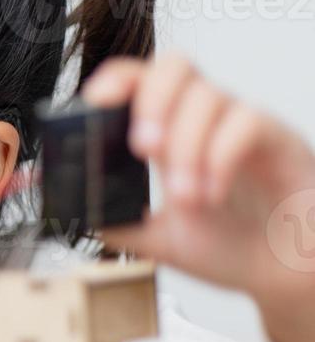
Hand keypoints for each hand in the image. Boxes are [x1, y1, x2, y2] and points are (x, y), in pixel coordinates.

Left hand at [82, 54, 314, 341]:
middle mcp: (207, 118)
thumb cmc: (227, 246)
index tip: (94, 104)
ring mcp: (244, 124)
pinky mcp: (280, 140)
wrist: (280, 276)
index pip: (140, 79)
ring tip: (185, 198)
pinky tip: (213, 195)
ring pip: (208, 97)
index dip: (114, 79)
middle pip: (175, 65)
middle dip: (150, 100)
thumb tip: (62, 198)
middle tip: (142, 149)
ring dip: (186, 148)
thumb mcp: (154, 238)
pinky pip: (246, 122)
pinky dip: (219, 157)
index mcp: (172, 130)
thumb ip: (111, 218)